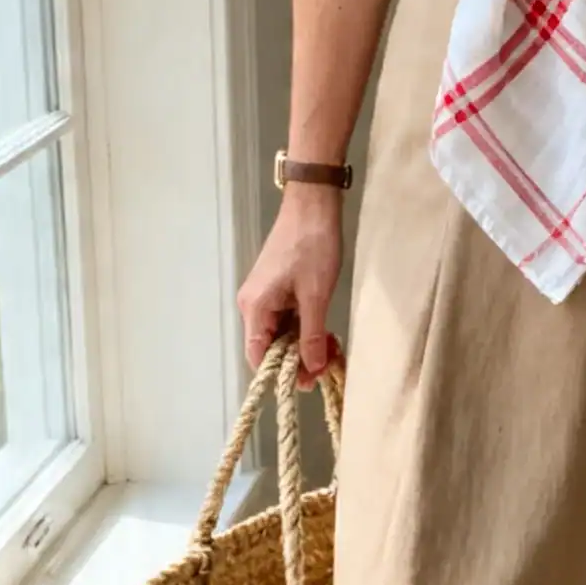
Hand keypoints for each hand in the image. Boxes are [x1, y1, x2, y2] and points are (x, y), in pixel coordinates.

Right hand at [237, 188, 343, 387]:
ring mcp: (265, 296)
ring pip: (280, 333)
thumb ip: (312, 335)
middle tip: (327, 366)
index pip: (258, 356)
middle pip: (269, 346)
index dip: (281, 374)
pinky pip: (287, 318)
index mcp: (255, 307)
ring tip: (332, 349)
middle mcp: (253, 304)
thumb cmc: (312, 245)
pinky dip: (304, 328)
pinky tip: (325, 333)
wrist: (312, 204)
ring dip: (304, 344)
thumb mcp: (316, 296)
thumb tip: (313, 368)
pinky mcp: (277, 288)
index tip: (308, 381)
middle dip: (297, 360)